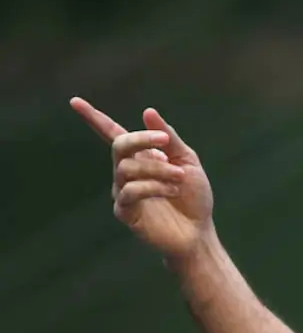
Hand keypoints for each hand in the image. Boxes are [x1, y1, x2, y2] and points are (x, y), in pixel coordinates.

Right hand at [70, 97, 214, 258]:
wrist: (198, 231)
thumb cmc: (194, 197)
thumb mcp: (188, 161)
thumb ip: (170, 138)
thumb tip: (148, 111)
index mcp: (141, 157)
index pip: (113, 133)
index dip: (94, 118)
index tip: (74, 101)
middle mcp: (127, 172)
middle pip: (119, 145)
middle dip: (141, 139)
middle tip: (165, 142)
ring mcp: (124, 192)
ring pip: (127, 168)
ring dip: (157, 168)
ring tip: (180, 176)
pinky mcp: (125, 212)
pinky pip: (130, 191)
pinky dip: (153, 186)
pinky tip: (173, 191)